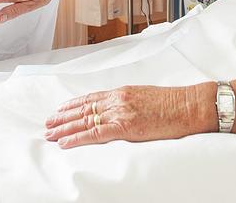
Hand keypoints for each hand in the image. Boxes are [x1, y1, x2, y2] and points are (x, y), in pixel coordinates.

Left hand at [44, 84, 213, 148]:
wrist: (188, 105)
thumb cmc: (173, 103)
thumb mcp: (146, 97)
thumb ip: (129, 102)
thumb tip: (119, 110)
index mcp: (123, 92)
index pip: (90, 98)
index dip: (72, 105)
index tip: (60, 110)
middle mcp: (117, 99)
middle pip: (83, 109)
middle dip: (63, 117)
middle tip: (47, 124)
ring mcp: (120, 112)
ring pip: (84, 121)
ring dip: (64, 128)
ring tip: (50, 134)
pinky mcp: (125, 126)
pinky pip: (95, 134)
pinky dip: (77, 138)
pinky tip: (65, 142)